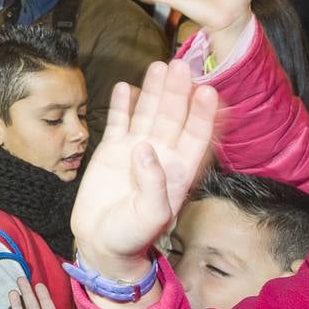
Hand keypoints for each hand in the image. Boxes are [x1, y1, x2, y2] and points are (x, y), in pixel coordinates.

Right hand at [71, 61, 217, 297]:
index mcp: (179, 171)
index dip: (203, 114)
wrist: (101, 242)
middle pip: (173, 117)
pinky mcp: (111, 150)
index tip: (207, 91)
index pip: (196, 136)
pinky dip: (121, 104)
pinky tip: (125, 87)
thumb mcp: (150, 216)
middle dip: (178, 92)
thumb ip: (154, 183)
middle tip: (181, 66)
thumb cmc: (131, 235)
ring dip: (154, 91)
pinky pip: (119, 122)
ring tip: (158, 67)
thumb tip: (144, 147)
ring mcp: (136, 149)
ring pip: (148, 113)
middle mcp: (162, 155)